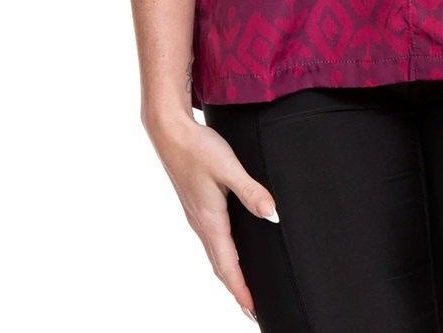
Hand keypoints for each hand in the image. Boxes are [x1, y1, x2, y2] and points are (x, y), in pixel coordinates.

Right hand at [148, 115, 280, 324]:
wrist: (169, 132)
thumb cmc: (198, 148)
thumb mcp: (228, 167)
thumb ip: (251, 191)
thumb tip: (273, 215)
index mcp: (210, 221)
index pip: (228, 266)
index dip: (241, 289)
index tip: (253, 310)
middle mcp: (201, 224)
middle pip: (220, 267)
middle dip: (236, 289)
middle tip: (252, 309)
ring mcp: (196, 216)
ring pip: (214, 254)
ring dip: (228, 274)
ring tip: (242, 287)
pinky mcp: (195, 206)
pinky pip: (210, 241)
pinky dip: (221, 256)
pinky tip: (229, 250)